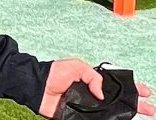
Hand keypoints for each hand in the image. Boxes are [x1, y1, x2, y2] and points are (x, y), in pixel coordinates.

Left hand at [39, 59, 153, 117]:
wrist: (36, 86)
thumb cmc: (54, 72)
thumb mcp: (76, 66)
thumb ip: (93, 77)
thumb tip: (102, 95)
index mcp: (93, 80)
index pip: (117, 84)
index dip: (132, 88)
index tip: (145, 92)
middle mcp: (93, 94)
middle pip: (119, 100)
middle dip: (135, 104)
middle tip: (149, 109)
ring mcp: (87, 106)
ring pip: (110, 112)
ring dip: (125, 114)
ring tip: (140, 115)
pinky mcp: (78, 116)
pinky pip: (95, 119)